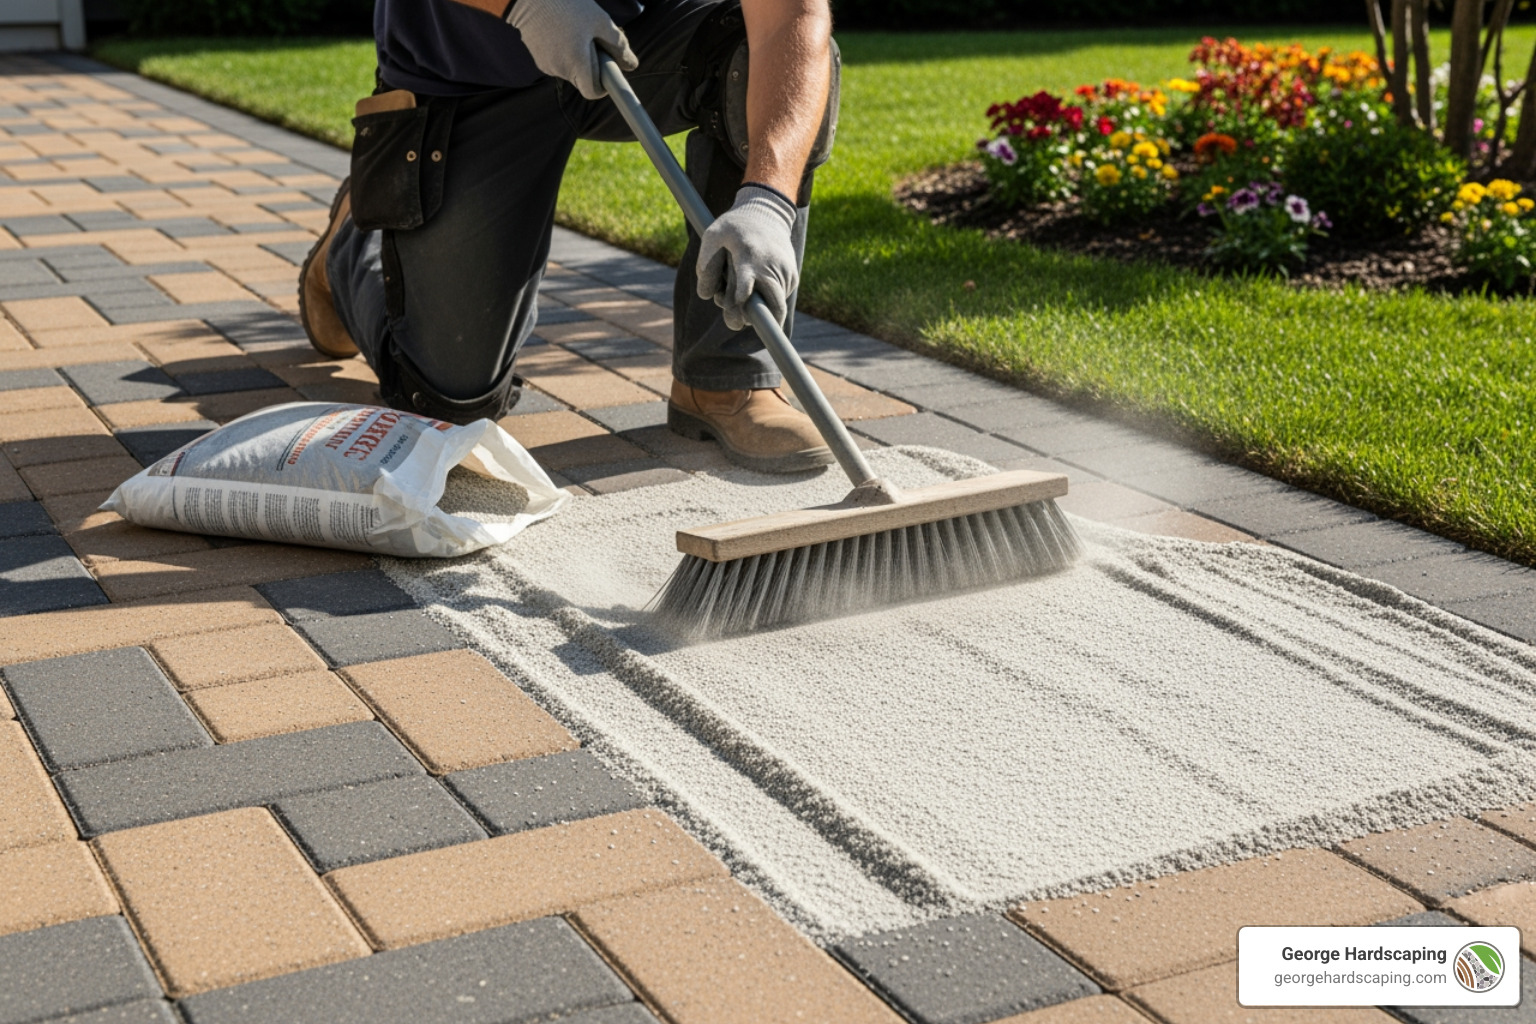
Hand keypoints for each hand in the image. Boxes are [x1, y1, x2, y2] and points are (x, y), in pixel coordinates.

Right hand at [506, 0, 637, 100]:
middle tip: (593, 38)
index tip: (608, 68)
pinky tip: (562, 28)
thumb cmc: (567, 5)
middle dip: (592, 64)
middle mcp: (559, 69)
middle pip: (583, 78)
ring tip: (575, 28)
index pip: (593, 92)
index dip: (604, 85)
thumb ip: (618, 45)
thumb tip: (632, 65)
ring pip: (570, 68)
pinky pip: (557, 59)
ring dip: (577, 54)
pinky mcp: (537, 56)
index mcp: (576, 64)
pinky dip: (564, 49)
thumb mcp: (599, 21)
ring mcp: (545, 64)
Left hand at [696, 185, 797, 331]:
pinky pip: (780, 298)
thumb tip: (707, 296)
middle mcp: (771, 267)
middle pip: (774, 309)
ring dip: (760, 309)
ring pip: (776, 306)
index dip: (741, 303)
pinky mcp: (793, 275)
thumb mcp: (712, 236)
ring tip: (741, 293)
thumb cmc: (734, 226)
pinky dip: (768, 298)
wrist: (767, 211)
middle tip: (740, 322)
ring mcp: (785, 272)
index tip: (739, 314)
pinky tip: (757, 284)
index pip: (747, 287)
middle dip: (758, 322)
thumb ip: (705, 267)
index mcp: (748, 257)